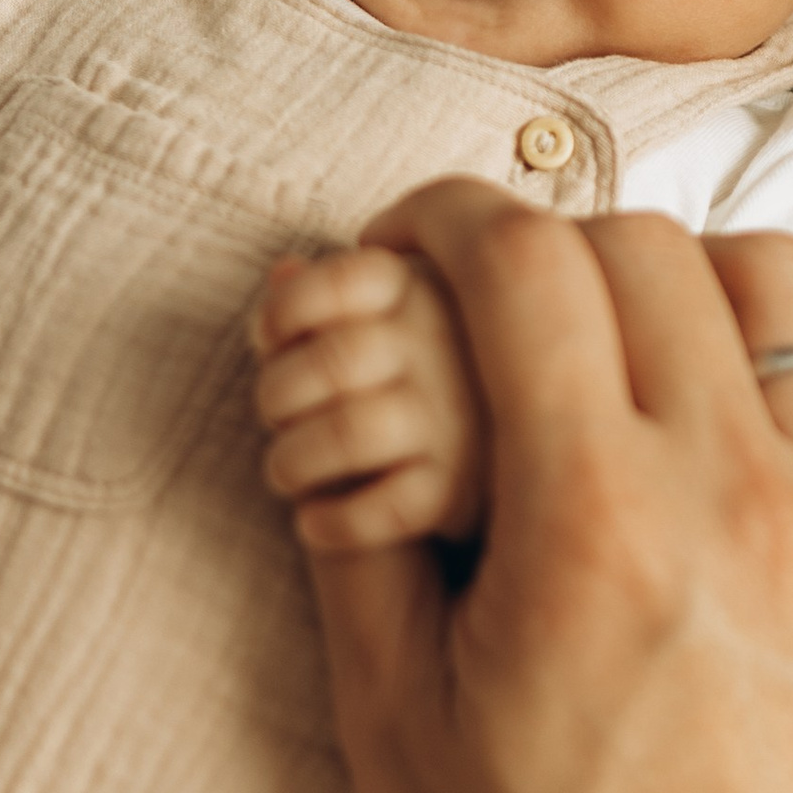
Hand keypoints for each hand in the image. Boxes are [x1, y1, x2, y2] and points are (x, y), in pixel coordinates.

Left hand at [252, 247, 485, 548]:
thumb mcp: (390, 311)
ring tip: (285, 473)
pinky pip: (385, 509)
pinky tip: (313, 522)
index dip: (284, 309)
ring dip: (292, 461)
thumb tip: (282, 271)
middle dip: (277, 395)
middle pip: (330, 361)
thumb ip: (328, 295)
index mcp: (420, 289)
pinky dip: (334, 521)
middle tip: (276, 417)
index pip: (339, 281)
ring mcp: (455, 418)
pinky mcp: (460, 489)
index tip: (268, 338)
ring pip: (346, 435)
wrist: (524, 445)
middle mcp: (443, 346)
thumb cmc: (427, 366)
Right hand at [303, 182, 792, 792]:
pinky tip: (722, 409)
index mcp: (594, 525)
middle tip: (483, 300)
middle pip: (641, 243)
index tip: (401, 244)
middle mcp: (734, 488)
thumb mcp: (397, 736)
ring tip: (613, 337)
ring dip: (675, 271)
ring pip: (772, 275)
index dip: (441, 219)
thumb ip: (355, 549)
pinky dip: (783, 347)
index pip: (523, 264)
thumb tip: (329, 409)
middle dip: (539, 243)